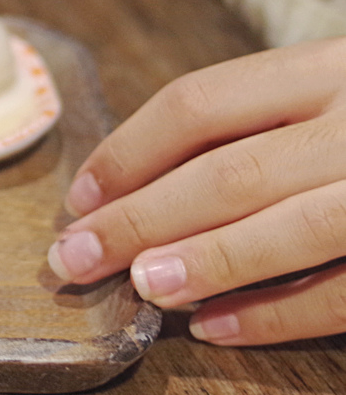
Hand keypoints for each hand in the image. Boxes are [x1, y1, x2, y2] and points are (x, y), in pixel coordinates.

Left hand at [48, 40, 345, 344]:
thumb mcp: (333, 86)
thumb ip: (262, 120)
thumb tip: (140, 183)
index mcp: (329, 66)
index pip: (200, 104)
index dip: (127, 152)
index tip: (79, 196)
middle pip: (230, 171)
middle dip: (140, 218)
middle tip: (74, 257)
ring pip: (291, 228)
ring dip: (207, 265)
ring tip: (143, 288)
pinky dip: (280, 315)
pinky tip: (218, 328)